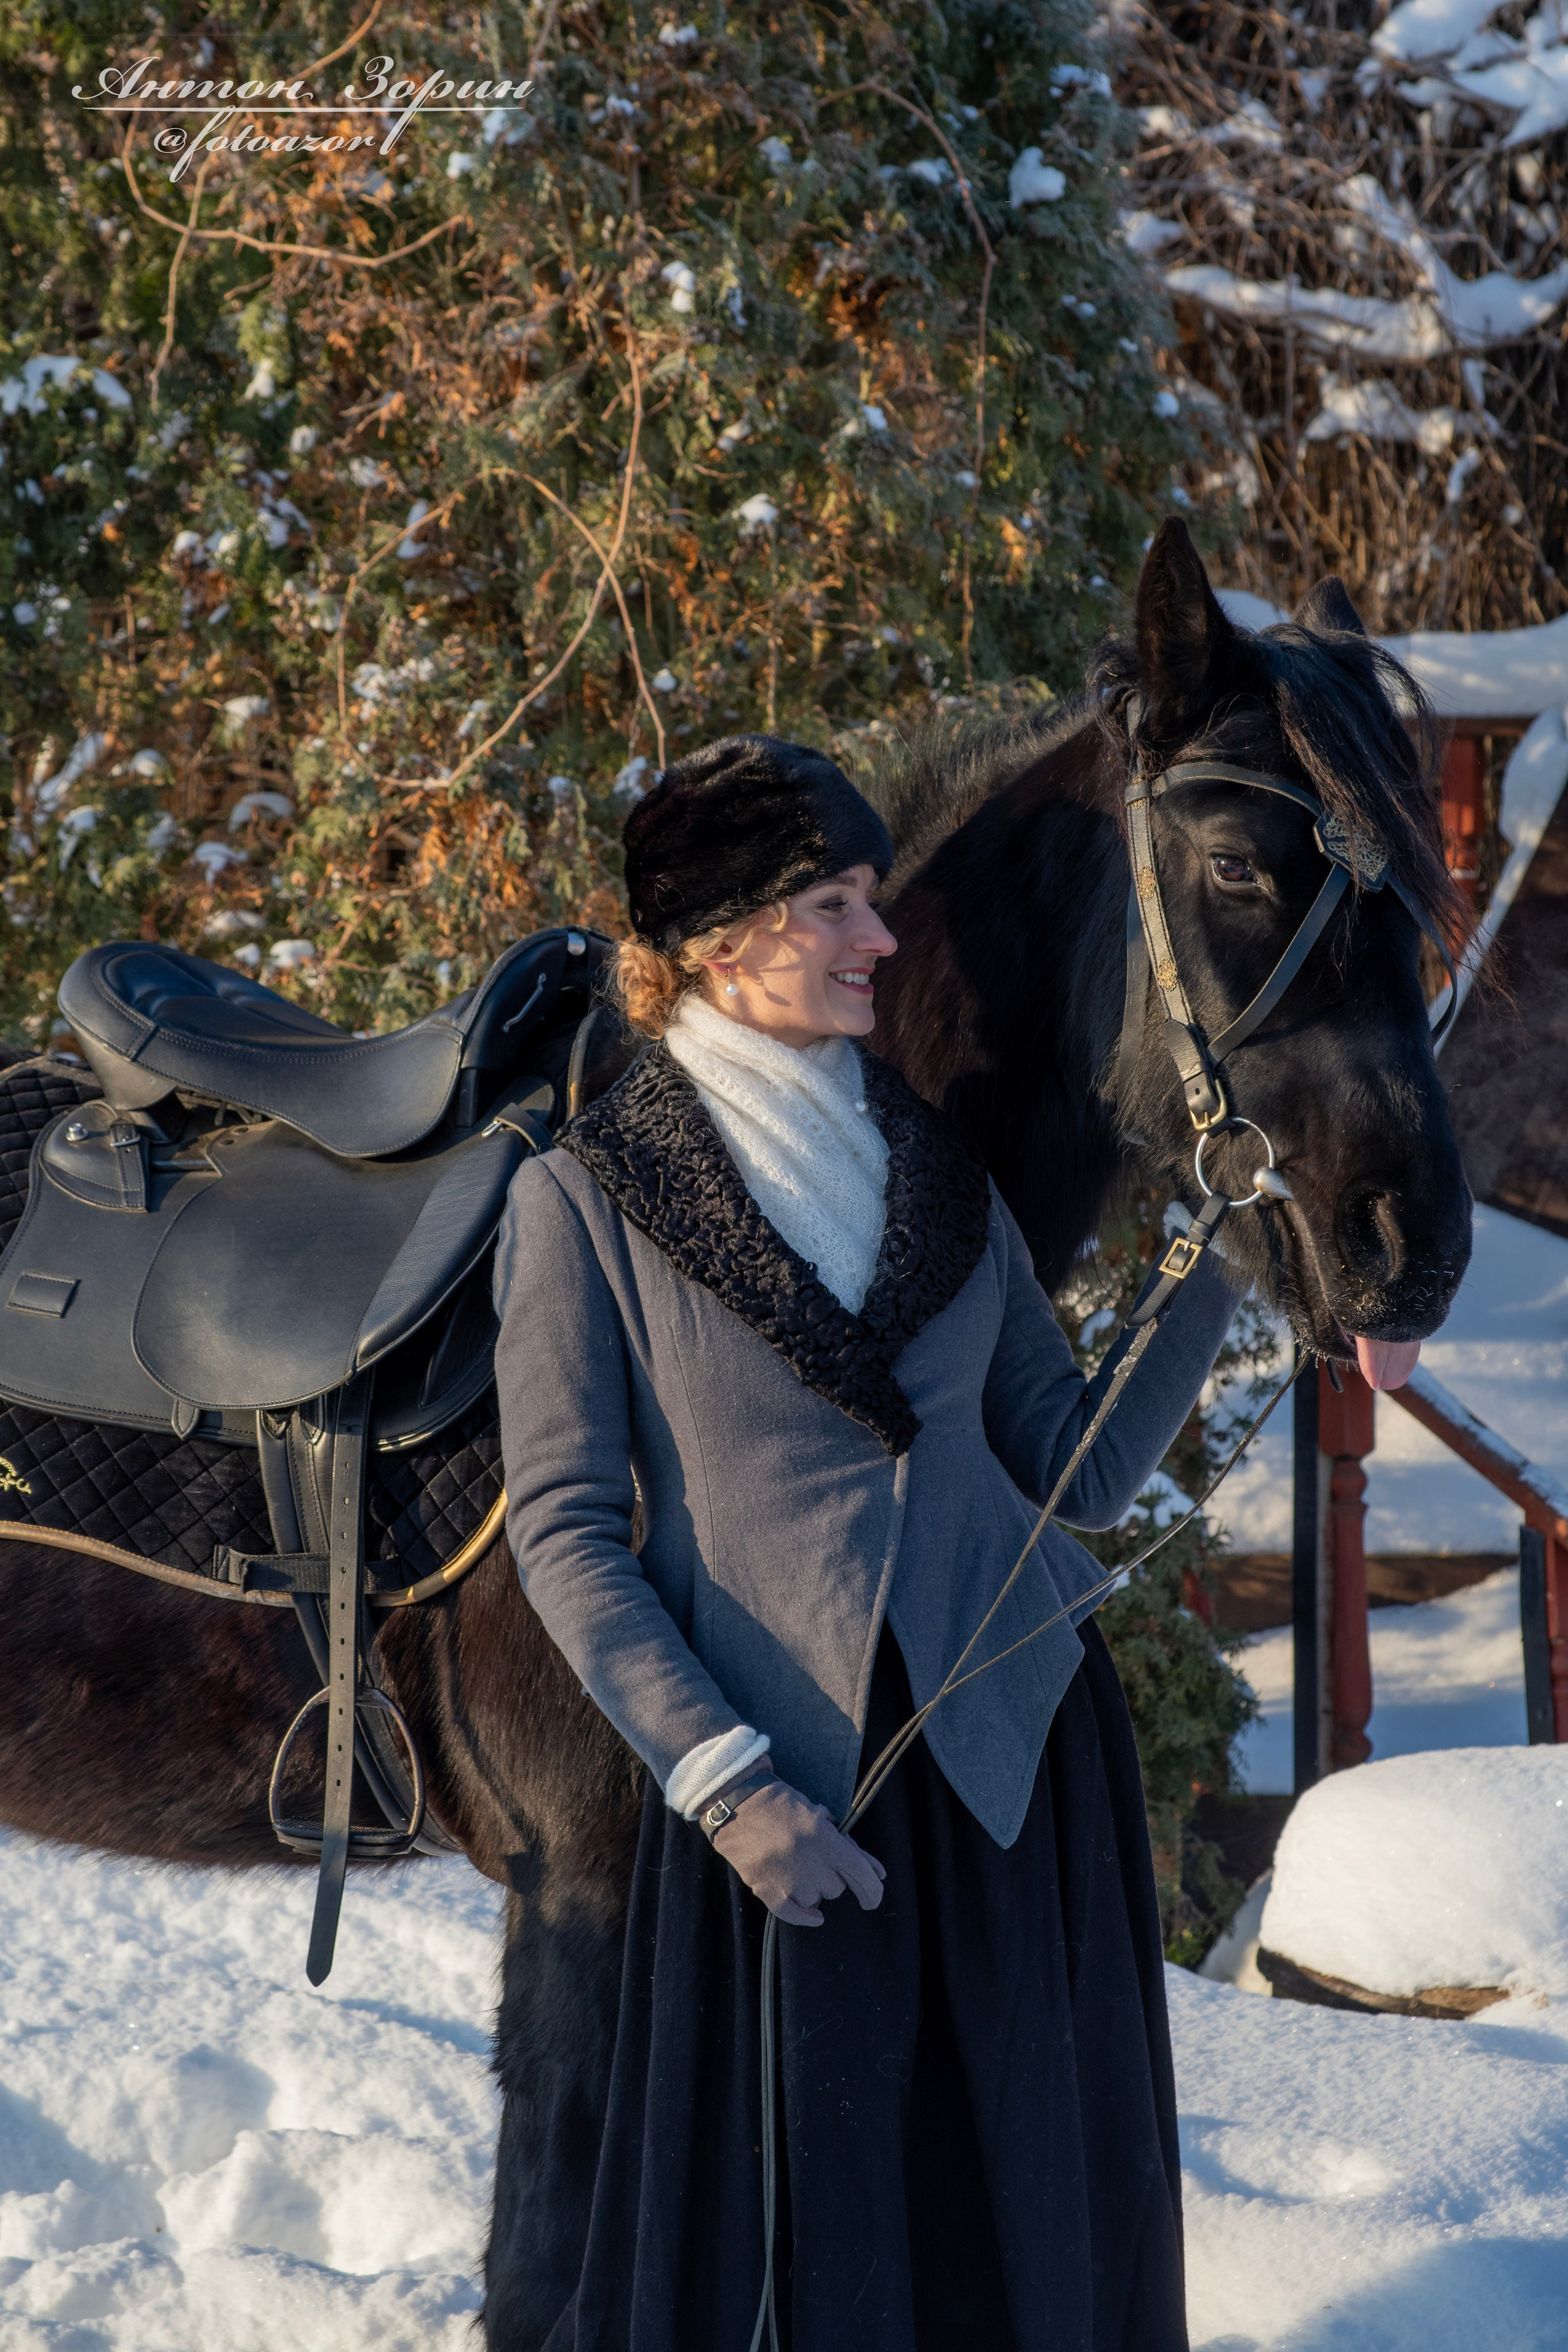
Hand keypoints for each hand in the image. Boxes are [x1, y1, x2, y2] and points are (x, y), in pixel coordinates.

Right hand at [710, 1776, 884, 1925]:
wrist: (735, 1803)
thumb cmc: (781, 1805)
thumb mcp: (819, 1815)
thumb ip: (848, 1845)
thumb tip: (877, 1874)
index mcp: (823, 1837)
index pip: (859, 1873)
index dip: (871, 1890)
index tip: (871, 1899)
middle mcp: (807, 1860)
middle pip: (836, 1888)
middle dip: (832, 1876)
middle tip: (817, 1860)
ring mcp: (786, 1878)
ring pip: (816, 1900)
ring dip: (813, 1888)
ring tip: (797, 1867)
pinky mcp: (765, 1890)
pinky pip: (793, 1915)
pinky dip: (805, 1915)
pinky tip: (812, 1913)